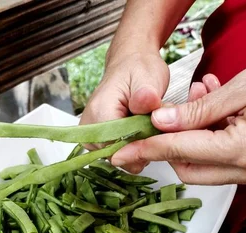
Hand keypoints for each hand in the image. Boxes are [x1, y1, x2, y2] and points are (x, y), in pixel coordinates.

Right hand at [80, 51, 169, 170]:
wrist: (130, 63)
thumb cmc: (138, 68)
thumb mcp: (148, 76)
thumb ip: (147, 94)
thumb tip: (146, 102)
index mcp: (99, 115)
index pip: (119, 152)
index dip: (142, 145)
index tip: (156, 126)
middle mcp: (89, 129)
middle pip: (119, 156)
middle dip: (141, 143)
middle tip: (153, 120)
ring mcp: (91, 136)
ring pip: (120, 156)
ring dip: (138, 143)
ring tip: (146, 122)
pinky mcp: (97, 140)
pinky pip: (119, 152)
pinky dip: (133, 143)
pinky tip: (140, 128)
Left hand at [111, 65, 245, 184]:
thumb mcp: (243, 90)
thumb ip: (198, 110)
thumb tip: (160, 122)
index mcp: (237, 150)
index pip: (177, 151)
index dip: (145, 148)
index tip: (119, 152)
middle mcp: (243, 169)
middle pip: (187, 168)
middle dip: (169, 146)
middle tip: (163, 118)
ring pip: (204, 166)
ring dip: (191, 139)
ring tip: (199, 98)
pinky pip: (222, 161)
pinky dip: (210, 141)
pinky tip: (214, 110)